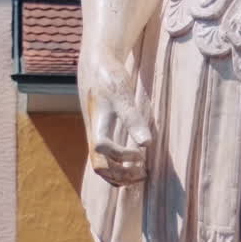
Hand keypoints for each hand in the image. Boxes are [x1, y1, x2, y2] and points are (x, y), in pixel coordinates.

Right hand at [79, 52, 151, 186]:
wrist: (96, 66)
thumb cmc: (110, 79)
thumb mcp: (124, 97)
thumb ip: (133, 120)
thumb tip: (147, 144)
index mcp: (96, 125)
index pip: (102, 150)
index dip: (122, 156)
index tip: (142, 154)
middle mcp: (92, 133)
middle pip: (99, 165)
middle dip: (121, 175)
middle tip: (144, 174)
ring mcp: (94, 134)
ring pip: (101, 164)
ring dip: (119, 174)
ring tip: (140, 174)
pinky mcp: (99, 132)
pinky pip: (104, 157)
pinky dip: (117, 166)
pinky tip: (133, 164)